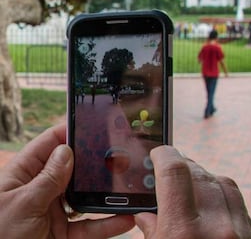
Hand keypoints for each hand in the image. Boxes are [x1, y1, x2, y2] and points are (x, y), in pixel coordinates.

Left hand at [0, 124, 134, 238]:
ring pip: (86, 197)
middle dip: (94, 162)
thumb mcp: (23, 204)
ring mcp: (54, 210)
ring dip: (106, 194)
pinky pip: (90, 227)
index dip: (69, 131)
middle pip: (73, 168)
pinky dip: (108, 224)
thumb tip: (67, 150)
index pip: (49, 144)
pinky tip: (125, 218)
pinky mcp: (64, 233)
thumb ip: (48, 179)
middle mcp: (41, 189)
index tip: (93, 123)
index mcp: (24, 174)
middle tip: (120, 152)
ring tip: (127, 186)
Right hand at [135, 146, 250, 238]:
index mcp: (184, 233)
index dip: (164, 154)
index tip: (158, 153)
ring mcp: (240, 230)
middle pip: (198, 174)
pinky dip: (221, 194)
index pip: (174, 172)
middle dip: (182, 168)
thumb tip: (147, 215)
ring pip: (221, 181)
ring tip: (189, 190)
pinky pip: (237, 200)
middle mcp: (216, 228)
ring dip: (203, 179)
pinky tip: (210, 203)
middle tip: (169, 173)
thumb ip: (152, 232)